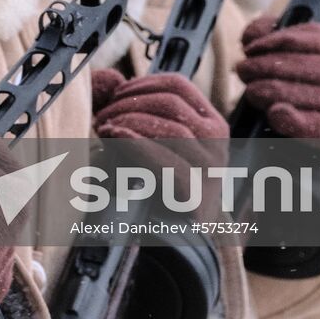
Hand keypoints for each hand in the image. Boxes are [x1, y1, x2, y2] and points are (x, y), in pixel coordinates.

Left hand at [91, 68, 226, 210]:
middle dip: (130, 103)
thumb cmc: (160, 184)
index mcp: (212, 123)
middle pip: (171, 103)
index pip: (179, 85)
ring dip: (129, 121)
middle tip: (102, 114)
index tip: (116, 93)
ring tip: (103, 127)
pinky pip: (167, 162)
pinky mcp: (198, 196)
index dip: (143, 84)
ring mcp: (211, 169)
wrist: (177, 237)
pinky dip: (137, 144)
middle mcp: (217, 142)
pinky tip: (114, 137)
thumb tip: (110, 81)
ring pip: (171, 128)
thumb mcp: (159, 140)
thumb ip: (144, 112)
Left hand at [236, 16, 319, 139]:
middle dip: (275, 66)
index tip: (249, 48)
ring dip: (282, 91)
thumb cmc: (297, 100)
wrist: (310, 153)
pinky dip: (300, 121)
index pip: (315, 38)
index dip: (279, 39)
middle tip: (244, 71)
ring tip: (252, 91)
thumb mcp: (288, 69)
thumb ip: (269, 43)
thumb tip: (252, 35)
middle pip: (319, 67)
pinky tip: (276, 114)